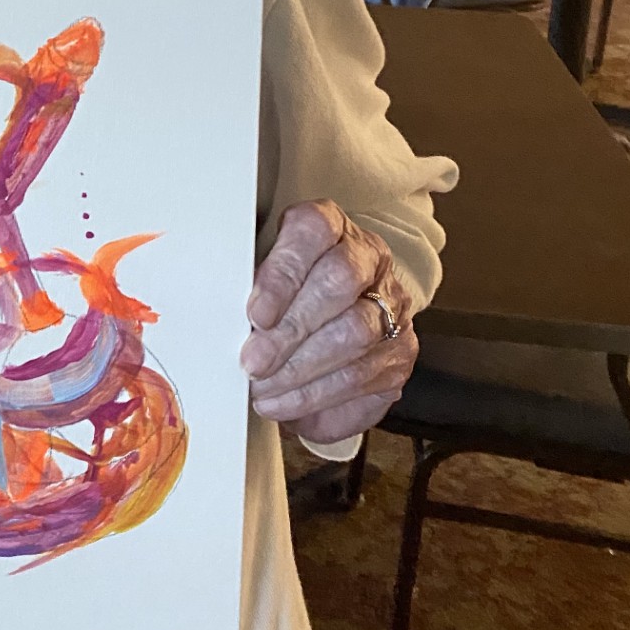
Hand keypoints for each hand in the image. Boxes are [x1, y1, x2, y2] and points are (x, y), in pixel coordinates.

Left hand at [240, 199, 416, 443]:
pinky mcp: (401, 351)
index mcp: (330, 225)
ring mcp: (392, 304)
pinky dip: (319, 397)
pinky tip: (286, 405)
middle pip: (338, 284)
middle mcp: (368, 258)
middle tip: (253, 363)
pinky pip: (365, 377)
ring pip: (356, 334)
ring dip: (303, 370)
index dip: (283, 274)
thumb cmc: (285, 291)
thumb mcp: (262, 274)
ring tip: (263, 391)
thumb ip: (251, 287)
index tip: (255, 314)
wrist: (337, 310)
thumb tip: (229, 324)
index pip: (312, 232)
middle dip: (291, 330)